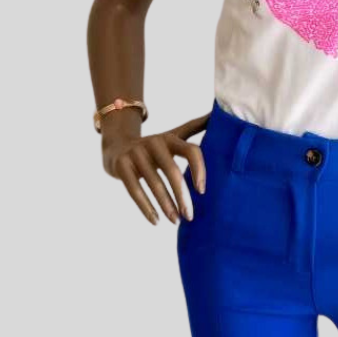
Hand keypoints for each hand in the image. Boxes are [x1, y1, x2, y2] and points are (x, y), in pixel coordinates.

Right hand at [102, 109, 210, 224]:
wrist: (117, 145)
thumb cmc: (154, 147)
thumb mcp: (174, 135)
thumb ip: (195, 127)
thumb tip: (220, 115)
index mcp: (171, 138)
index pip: (191, 151)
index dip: (199, 170)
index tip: (202, 191)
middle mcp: (154, 143)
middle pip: (172, 171)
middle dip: (182, 196)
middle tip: (190, 216)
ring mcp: (136, 154)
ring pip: (154, 183)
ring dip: (166, 205)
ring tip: (176, 221)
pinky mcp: (121, 166)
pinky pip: (134, 190)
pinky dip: (146, 207)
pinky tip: (155, 221)